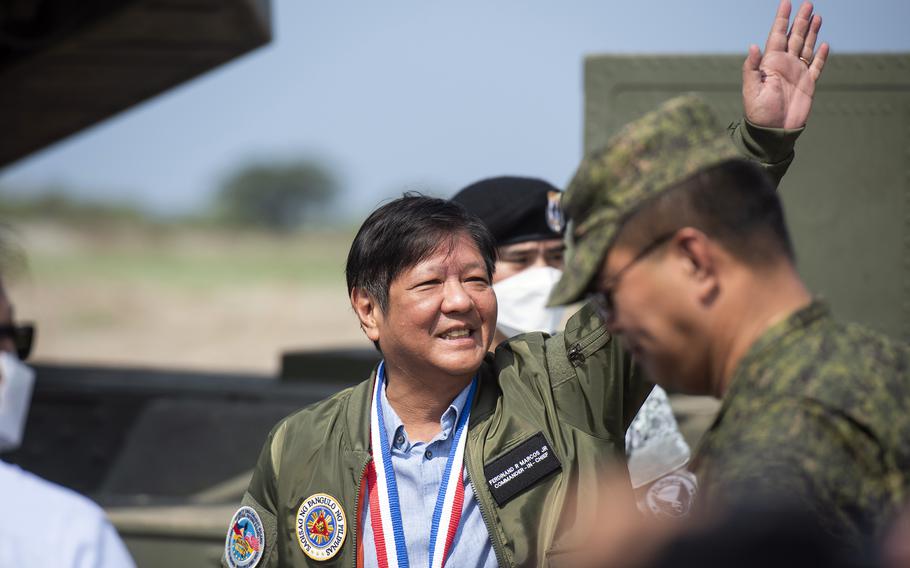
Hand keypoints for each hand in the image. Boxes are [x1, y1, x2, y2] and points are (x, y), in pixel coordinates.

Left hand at [743, 0, 829, 128]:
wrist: (773, 132)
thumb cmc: (758, 113)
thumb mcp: (751, 90)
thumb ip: (751, 68)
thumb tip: (753, 46)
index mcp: (770, 64)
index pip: (777, 36)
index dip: (781, 19)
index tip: (786, 3)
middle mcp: (784, 65)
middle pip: (794, 37)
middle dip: (800, 20)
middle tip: (807, 3)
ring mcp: (797, 73)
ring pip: (806, 47)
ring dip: (811, 32)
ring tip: (816, 16)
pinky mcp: (808, 84)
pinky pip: (816, 66)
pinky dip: (820, 56)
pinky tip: (823, 44)